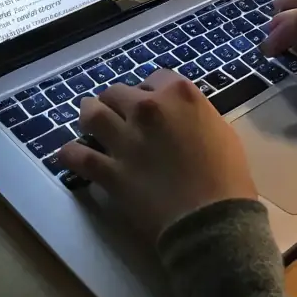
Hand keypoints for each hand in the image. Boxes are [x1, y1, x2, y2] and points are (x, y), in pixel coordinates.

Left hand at [56, 69, 257, 240]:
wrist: (212, 219)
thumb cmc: (228, 178)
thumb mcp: (221, 132)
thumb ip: (194, 116)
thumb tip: (180, 118)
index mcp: (179, 94)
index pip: (154, 77)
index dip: (150, 90)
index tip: (150, 102)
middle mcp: (147, 108)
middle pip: (117, 92)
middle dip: (117, 102)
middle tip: (118, 115)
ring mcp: (125, 138)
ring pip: (92, 114)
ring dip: (89, 116)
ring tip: (88, 123)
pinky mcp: (110, 170)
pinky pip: (77, 156)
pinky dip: (70, 154)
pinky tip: (69, 154)